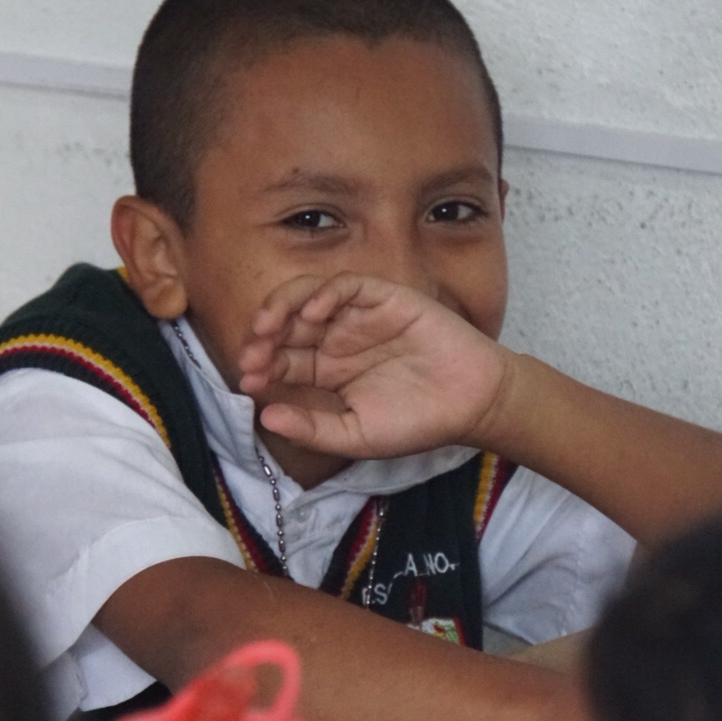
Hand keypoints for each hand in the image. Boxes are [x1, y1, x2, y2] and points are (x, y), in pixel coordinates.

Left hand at [237, 273, 514, 458]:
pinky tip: (314, 312)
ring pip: (307, 297)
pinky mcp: (384, 298)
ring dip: (282, 307)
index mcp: (325, 372)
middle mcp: (335, 339)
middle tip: (253, 354)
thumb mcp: (357, 435)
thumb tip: (264, 417)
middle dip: (263, 338)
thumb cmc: (417, 423)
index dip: (261, 368)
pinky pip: (347, 285)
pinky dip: (326, 292)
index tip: (248, 381)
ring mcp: (358, 316)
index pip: (281, 362)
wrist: (472, 403)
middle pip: (286, 326)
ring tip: (269, 326)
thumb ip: (312, 428)